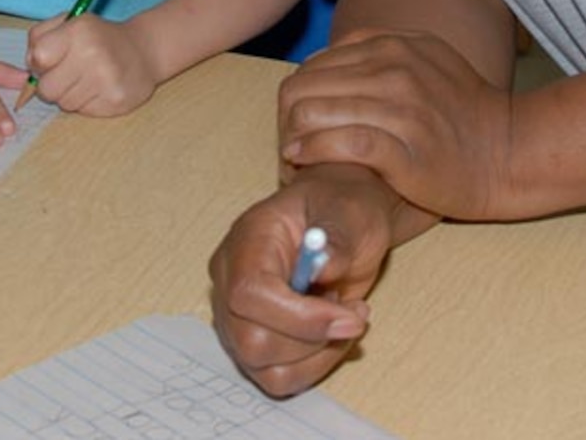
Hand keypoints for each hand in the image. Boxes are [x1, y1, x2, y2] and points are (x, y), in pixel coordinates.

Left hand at [27, 15, 160, 115]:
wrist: (144, 50)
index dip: (39, 64)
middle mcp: (92, 54)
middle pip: (46, 89)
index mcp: (79, 30)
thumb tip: (31, 67)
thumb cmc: (98, 37)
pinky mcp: (115, 101)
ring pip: (64, 103)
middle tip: (68, 74)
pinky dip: (87, 103)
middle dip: (52, 85)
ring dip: (70, 95)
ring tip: (88, 79)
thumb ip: (40, 38)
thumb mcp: (69, 23)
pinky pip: (83, 111)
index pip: (38, 57)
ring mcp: (106, 80)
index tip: (50, 61)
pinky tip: (100, 88)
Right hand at [209, 165, 391, 397]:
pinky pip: (278, 377)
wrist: (343, 219)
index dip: (298, 317)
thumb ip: (336, 239)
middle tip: (354, 315)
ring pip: (265, 368)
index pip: (249, 294)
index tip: (347, 317)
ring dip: (318, 354)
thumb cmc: (341, 209)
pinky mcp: (254, 341)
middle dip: (312, 341)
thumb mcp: (349, 210)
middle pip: (250, 341)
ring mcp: (237, 316)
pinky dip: (314, 365)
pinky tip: (333, 333)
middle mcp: (231, 281)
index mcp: (247, 240)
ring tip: (345, 315)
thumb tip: (324, 267)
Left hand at [280, 30, 519, 220]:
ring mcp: (400, 107)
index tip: (299, 124)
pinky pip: (339, 143)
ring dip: (293, 139)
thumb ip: (377, 53)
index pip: (313, 64)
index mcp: (393, 43)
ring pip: (313, 112)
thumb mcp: (425, 60)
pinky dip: (312, 151)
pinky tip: (304, 160)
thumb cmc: (462, 114)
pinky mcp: (405, 148)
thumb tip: (323, 63)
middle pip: (303, 87)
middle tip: (289, 146)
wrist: (510, 152)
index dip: (297, 97)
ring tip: (294, 159)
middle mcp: (394, 67)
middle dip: (287, 119)